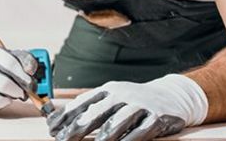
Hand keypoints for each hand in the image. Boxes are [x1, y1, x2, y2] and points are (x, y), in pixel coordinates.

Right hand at [0, 44, 39, 117]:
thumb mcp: (7, 56)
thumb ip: (24, 60)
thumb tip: (31, 70)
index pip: (9, 62)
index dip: (23, 75)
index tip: (29, 82)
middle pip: (2, 84)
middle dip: (18, 91)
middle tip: (21, 93)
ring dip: (7, 101)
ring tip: (7, 96)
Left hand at [47, 74, 208, 140]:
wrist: (172, 95)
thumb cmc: (134, 100)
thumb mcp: (112, 98)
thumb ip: (87, 107)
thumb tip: (54, 119)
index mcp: (107, 90)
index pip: (82, 103)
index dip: (65, 117)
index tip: (52, 130)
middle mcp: (122, 95)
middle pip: (96, 113)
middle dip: (78, 128)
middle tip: (64, 140)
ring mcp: (140, 105)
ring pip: (118, 121)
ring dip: (104, 135)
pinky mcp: (157, 117)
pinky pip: (142, 130)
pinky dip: (130, 140)